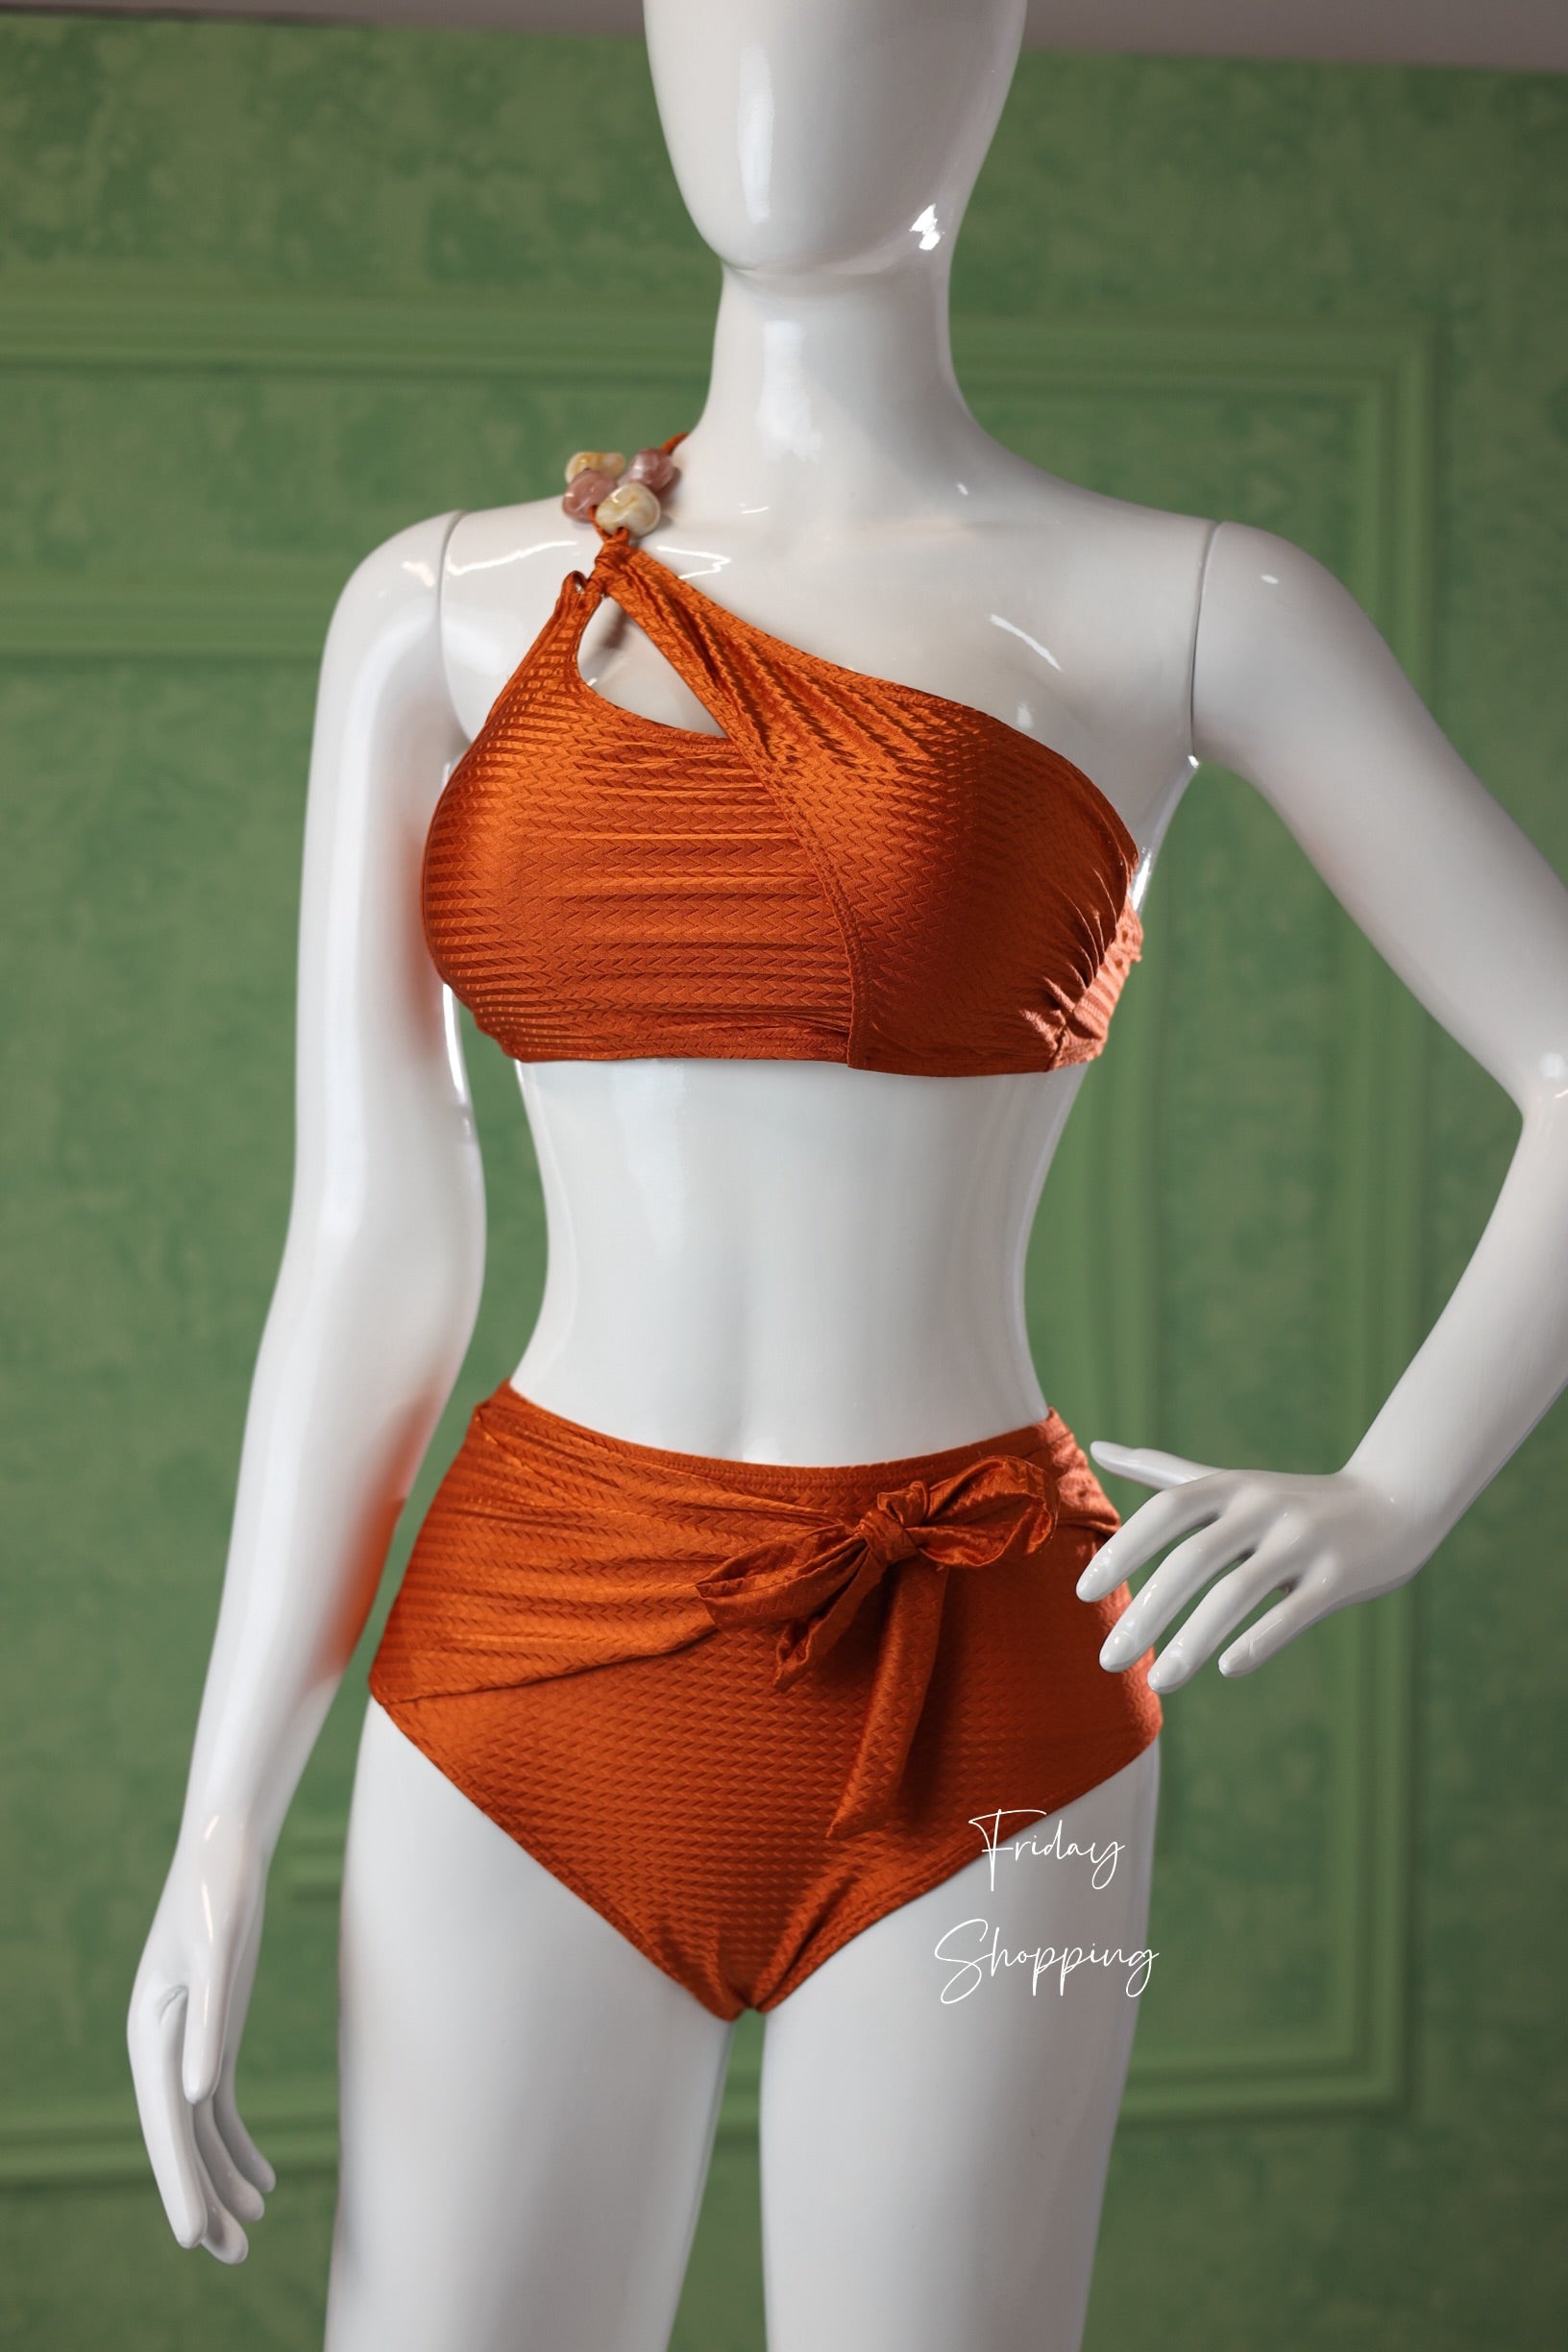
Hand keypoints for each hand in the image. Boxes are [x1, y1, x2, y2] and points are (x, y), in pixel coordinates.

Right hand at [127, 1813, 274, 2260]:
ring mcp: (189, 2046)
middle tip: (232, 2256)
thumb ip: (210, 2023)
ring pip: (200, 2133)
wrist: (223, 1854)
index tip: (192, 2238)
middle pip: (179, 2142)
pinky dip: (239, 2146)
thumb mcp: (217, 1953)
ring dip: (223, 2182)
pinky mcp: (215, 2036)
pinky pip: (219, 2108)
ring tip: (252, 2232)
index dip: (179, 2185)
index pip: (164, 2127)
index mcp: (151, 2036)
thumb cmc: (216, 1897)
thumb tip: (198, 2098)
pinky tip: (263, 2180)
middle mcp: (162, 2050)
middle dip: (202, 2201)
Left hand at [1079, 1443, 1429, 1691]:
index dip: (1122, 1551)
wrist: (1395, 1502)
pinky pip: (1294, 1613)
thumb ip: (1164, 1471)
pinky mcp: (1342, 1576)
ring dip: (1192, 1641)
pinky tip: (1226, 1669)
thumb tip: (1099, 1447)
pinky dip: (1259, 1641)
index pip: (1165, 1513)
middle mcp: (1263, 1506)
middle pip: (1193, 1558)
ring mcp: (1304, 1540)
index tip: (1082, 1594)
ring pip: (1239, 1592)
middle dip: (1146, 1612)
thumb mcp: (1229, 1482)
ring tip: (1158, 1682)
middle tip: (1108, 1660)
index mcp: (1231, 1486)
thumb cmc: (1294, 1501)